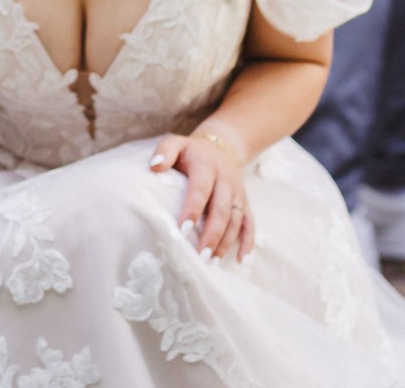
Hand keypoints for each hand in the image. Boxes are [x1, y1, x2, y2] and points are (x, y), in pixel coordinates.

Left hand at [150, 130, 251, 261]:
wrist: (221, 146)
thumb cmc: (191, 151)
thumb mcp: (177, 143)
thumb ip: (165, 152)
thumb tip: (154, 166)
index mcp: (207, 166)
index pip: (200, 190)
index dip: (192, 210)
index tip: (182, 230)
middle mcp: (226, 180)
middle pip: (222, 210)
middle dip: (211, 234)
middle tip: (199, 256)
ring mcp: (238, 192)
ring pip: (236, 220)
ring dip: (226, 242)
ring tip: (211, 261)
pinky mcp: (245, 202)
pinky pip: (250, 223)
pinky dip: (248, 241)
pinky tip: (241, 259)